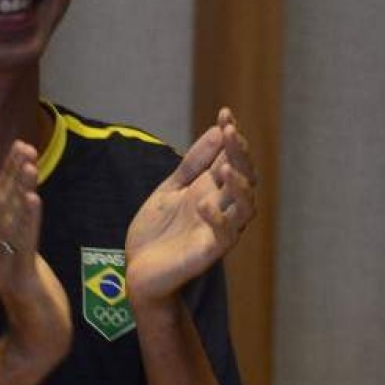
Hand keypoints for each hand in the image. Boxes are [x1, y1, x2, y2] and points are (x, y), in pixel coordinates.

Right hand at [0, 142, 71, 368]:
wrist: (36, 337)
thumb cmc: (32, 293)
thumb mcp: (21, 252)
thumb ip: (12, 222)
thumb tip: (3, 186)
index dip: (8, 172)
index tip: (19, 146)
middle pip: (2, 204)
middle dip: (14, 173)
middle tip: (24, 146)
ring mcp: (4, 264)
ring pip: (11, 220)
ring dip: (20, 189)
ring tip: (30, 164)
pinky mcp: (20, 278)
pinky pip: (24, 243)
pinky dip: (28, 219)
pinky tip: (33, 199)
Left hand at [125, 109, 256, 307]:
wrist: (138, 271)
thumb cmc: (157, 232)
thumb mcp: (171, 188)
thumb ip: (193, 164)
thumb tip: (217, 129)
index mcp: (214, 190)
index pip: (232, 159)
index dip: (232, 137)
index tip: (226, 113)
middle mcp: (223, 208)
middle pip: (244, 178)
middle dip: (239, 154)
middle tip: (230, 133)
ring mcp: (219, 230)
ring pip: (246, 208)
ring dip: (239, 187)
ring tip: (225, 168)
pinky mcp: (209, 252)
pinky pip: (225, 236)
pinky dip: (218, 220)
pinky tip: (204, 205)